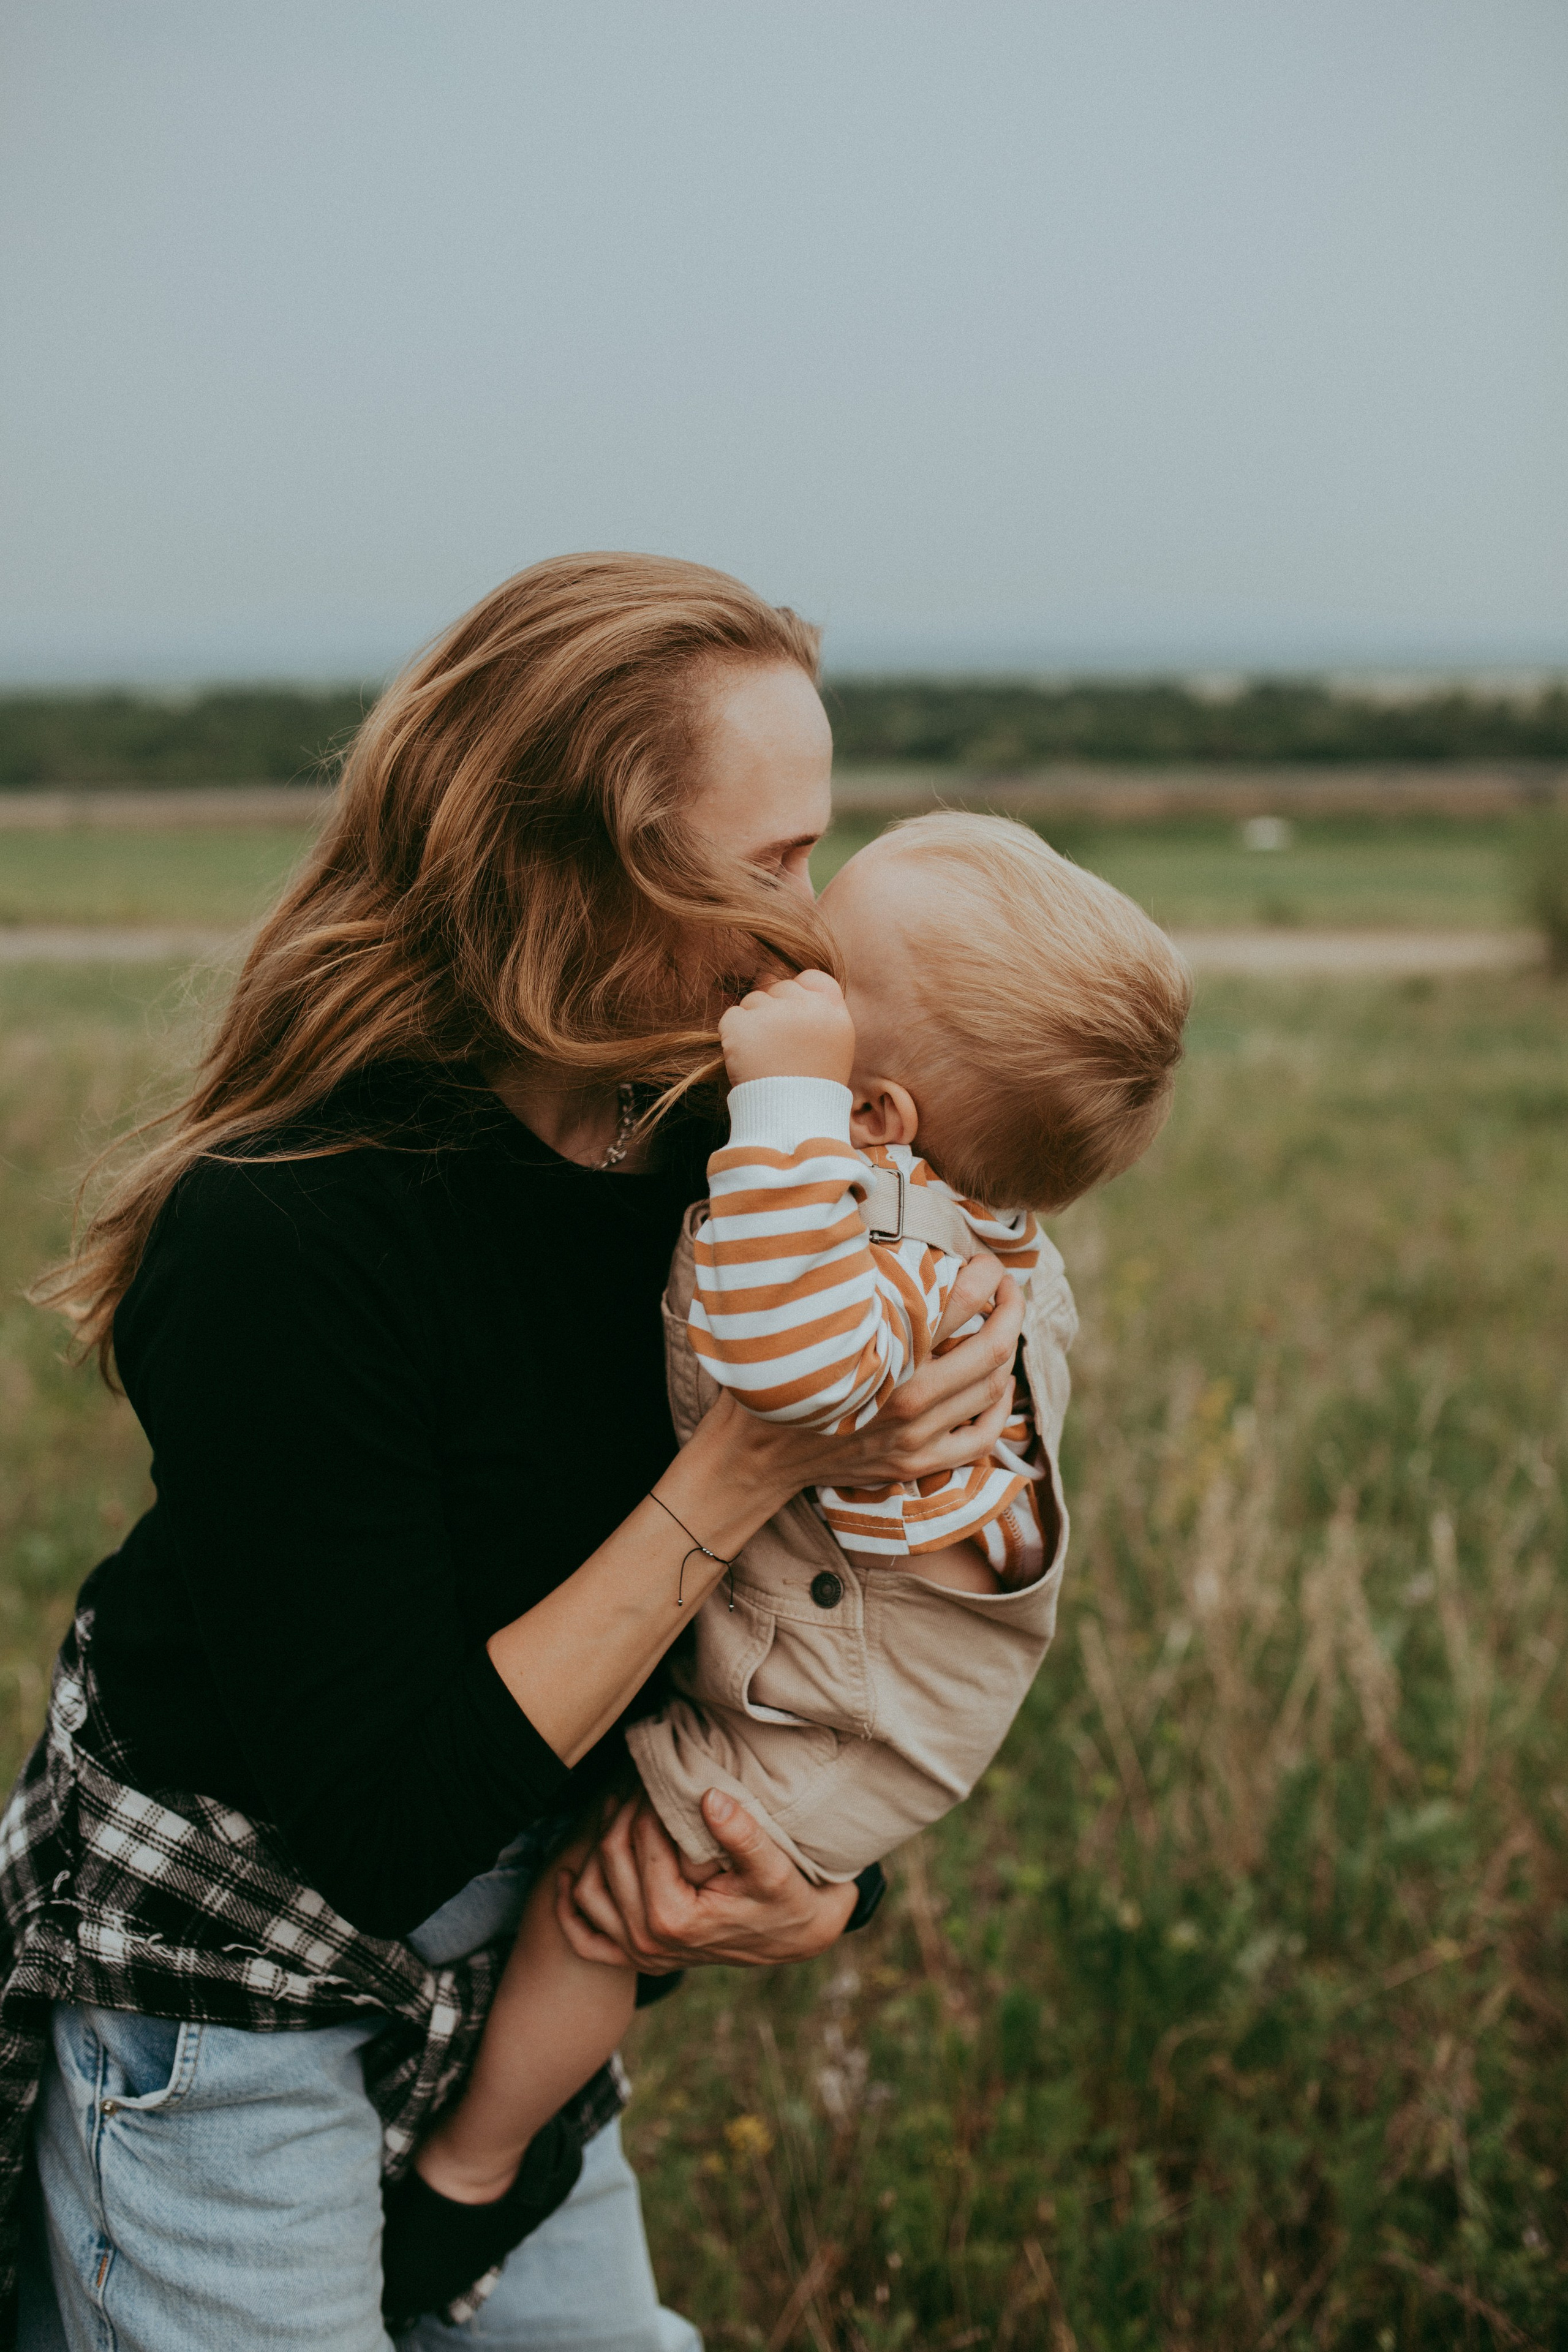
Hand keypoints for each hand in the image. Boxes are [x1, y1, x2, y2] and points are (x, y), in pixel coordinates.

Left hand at [554, 1789, 855, 1970]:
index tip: (658, 1770)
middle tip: (638, 1779)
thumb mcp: (774, 1867)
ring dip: (593, 1846)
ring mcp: (640, 1954)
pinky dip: (569, 1909)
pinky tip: (567, 1875)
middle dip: (621, 1811)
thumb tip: (709, 1797)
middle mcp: (649, 1941)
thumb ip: (743, 1835)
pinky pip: (586, 1939)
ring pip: (589, 1891)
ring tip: (616, 1807)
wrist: (795, 1936)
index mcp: (675, 1918)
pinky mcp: (638, 1959)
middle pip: (611, 1858)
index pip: (642, 1839)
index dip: (647, 1798)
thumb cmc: (788, 1898)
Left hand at [718, 969, 855, 1087]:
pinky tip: (746, 1058)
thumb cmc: (812, 1089)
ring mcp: (772, 1014)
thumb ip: (818, 1017)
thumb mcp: (833, 1049)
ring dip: (753, 1023)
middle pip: (780, 987)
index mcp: (833, 1014)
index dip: (799, 994)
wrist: (790, 1120)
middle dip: (774, 1010)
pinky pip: (731, 1017)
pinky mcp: (742, 1026)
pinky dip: (733, 1035)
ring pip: (753, 1000)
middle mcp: (805, 1008)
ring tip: (763, 1056)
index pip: (813, 979)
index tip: (794, 1016)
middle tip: (776, 1046)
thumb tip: (784, 989)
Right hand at [774, 1253, 1024, 1490]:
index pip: (959, 1303)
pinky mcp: (916, 1463)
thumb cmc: (784, 1376)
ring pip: (991, 1391)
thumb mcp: (814, 1324)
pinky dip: (1000, 1409)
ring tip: (1001, 1327)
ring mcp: (915, 1438)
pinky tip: (998, 1386)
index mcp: (883, 1354)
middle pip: (990, 1349)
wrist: (759, 1452)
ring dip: (1006, 1353)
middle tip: (1007, 1288)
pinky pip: (982, 1439)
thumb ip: (860, 1291)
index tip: (988, 1262)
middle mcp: (906, 1399)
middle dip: (1010, 1310)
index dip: (987, 1276)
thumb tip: (894, 1241)